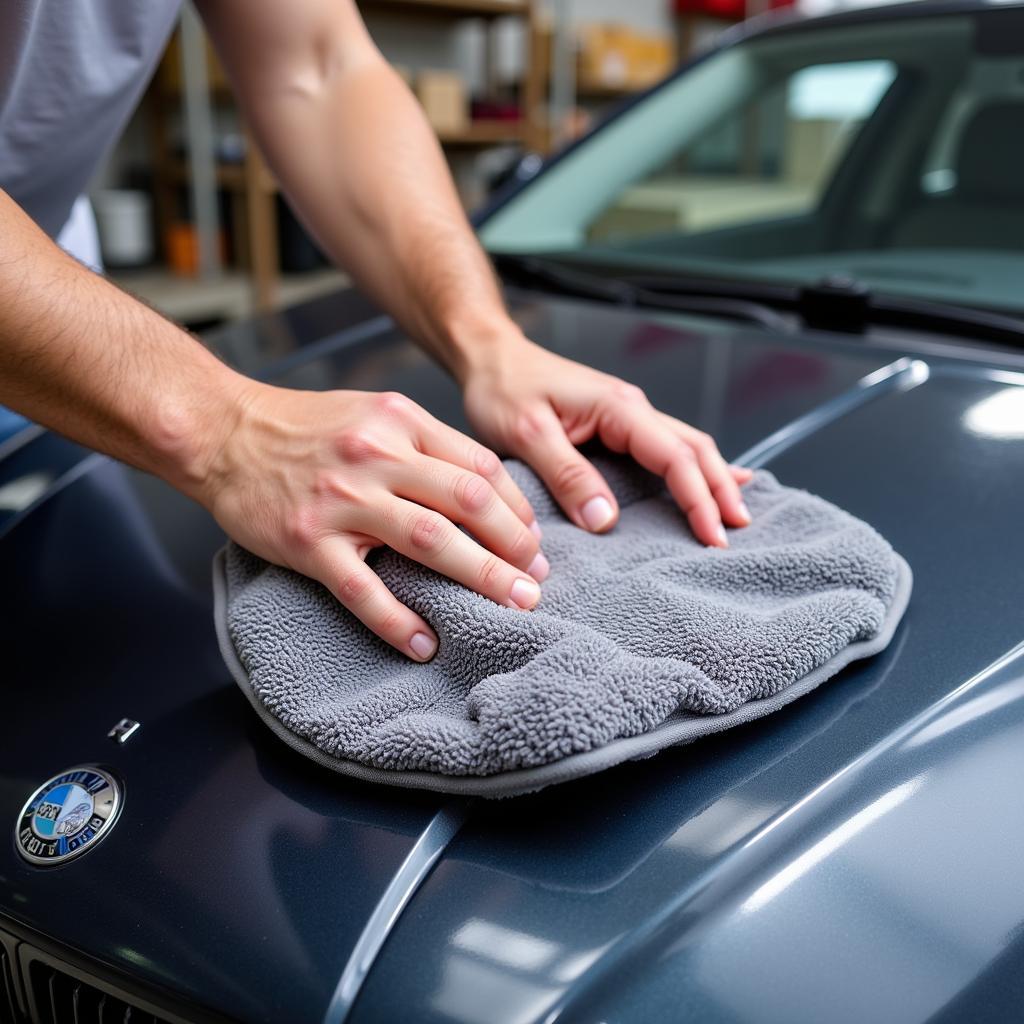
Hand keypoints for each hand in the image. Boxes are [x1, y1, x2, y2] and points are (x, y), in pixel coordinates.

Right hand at [200, 383, 546, 660]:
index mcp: (399, 422)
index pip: (478, 466)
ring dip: (480, 577)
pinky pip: (362, 590)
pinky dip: (398, 621)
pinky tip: (425, 643)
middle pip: (466, 501)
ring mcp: (342, 500)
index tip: (534, 540)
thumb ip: (425, 444)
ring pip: (429, 541)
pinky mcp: (308, 541)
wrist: (224, 432)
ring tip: (513, 604)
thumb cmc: (306, 427)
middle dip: (514, 544)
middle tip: (538, 579)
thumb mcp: (374, 413)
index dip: (516, 507)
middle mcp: (376, 455)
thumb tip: (487, 491)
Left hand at [462, 334, 752, 545]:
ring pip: (687, 448)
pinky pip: (666, 448)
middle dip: (720, 491)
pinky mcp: (616, 426)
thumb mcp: (527, 434)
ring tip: (734, 517)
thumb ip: (567, 474)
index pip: (674, 456)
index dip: (698, 498)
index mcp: (618, 407)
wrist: (490, 358)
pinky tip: (714, 481)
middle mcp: (632, 408)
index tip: (712, 535)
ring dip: (713, 481)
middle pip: (695, 449)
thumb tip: (605, 519)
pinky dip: (694, 469)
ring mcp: (627, 416)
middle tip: (734, 535)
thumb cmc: (503, 388)